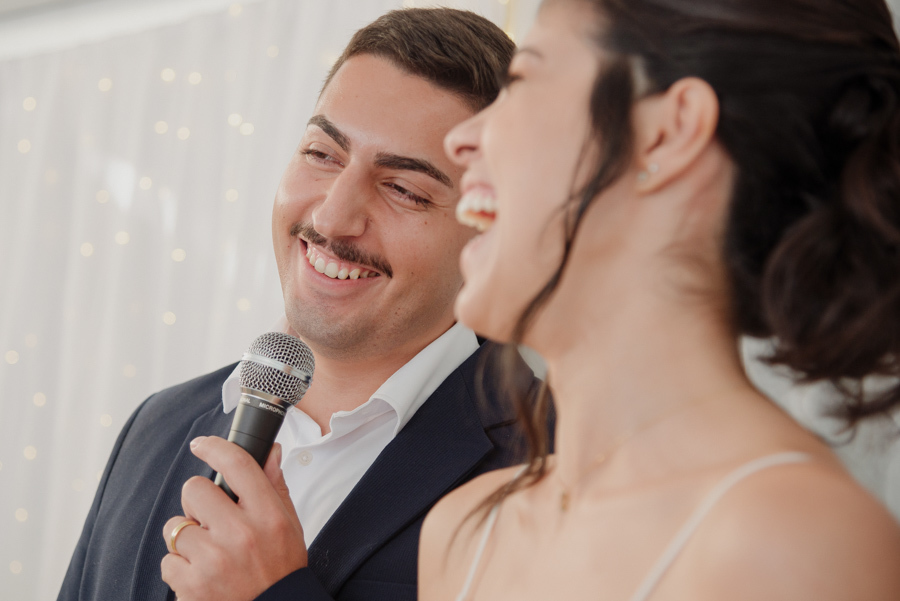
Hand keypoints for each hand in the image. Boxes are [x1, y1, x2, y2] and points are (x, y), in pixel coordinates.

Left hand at [161, 438, 306, 600]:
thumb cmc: (281, 569)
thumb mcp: (290, 525)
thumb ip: (275, 486)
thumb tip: (271, 452)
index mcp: (267, 515)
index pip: (237, 464)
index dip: (214, 447)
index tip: (202, 445)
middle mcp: (240, 534)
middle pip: (195, 489)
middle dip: (198, 502)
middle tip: (210, 518)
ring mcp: (213, 560)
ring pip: (175, 526)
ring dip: (187, 537)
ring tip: (208, 552)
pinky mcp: (191, 585)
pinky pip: (167, 560)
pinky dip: (180, 568)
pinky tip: (201, 574)